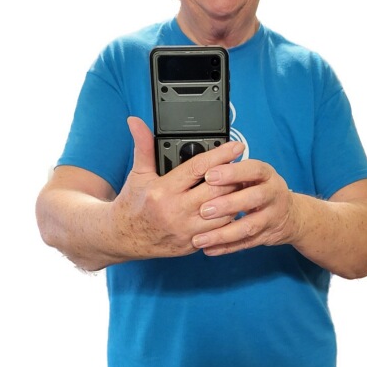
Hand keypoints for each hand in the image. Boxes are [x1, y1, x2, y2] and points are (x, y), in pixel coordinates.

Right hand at [109, 117, 245, 257]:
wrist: (124, 237)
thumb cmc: (133, 204)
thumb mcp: (138, 174)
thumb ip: (143, 146)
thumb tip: (136, 122)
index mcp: (163, 191)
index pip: (198, 168)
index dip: (220, 155)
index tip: (236, 146)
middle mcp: (176, 211)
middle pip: (217, 190)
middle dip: (233, 177)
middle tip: (242, 167)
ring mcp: (186, 230)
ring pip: (223, 213)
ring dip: (235, 199)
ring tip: (240, 187)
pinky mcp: (192, 244)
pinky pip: (219, 231)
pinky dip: (229, 219)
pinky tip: (231, 208)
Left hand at [191, 158, 303, 255]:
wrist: (291, 215)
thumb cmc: (261, 188)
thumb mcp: (253, 174)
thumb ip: (232, 171)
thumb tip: (204, 166)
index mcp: (266, 175)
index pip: (253, 170)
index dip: (232, 172)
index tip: (209, 175)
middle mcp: (273, 194)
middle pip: (253, 198)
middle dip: (227, 204)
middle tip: (203, 210)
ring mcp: (272, 217)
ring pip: (249, 226)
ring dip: (223, 233)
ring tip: (199, 239)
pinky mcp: (267, 236)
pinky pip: (245, 243)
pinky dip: (226, 248)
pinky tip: (209, 250)